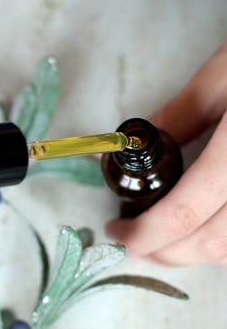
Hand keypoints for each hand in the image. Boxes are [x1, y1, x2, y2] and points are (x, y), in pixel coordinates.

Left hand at [106, 41, 226, 265]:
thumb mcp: (220, 80)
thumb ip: (175, 118)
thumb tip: (130, 145)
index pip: (183, 212)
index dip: (144, 233)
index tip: (117, 233)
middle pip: (209, 244)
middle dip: (161, 251)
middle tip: (131, 241)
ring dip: (188, 253)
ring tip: (157, 240)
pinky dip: (217, 245)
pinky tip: (196, 231)